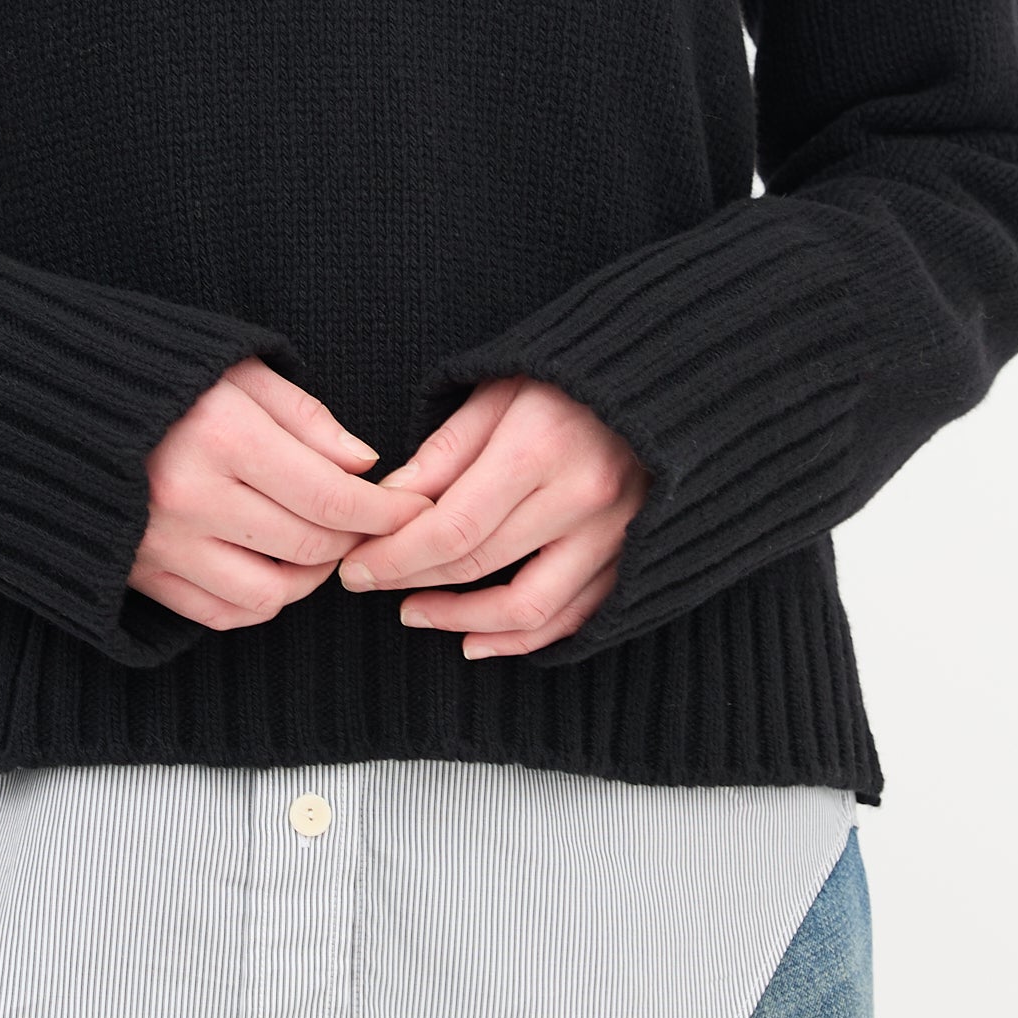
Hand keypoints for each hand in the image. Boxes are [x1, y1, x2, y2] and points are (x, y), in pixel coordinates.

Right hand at [129, 356, 433, 631]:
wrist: (56, 400)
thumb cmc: (161, 375)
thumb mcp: (237, 370)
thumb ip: (307, 419)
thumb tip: (365, 465)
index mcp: (224, 438)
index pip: (332, 499)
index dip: (385, 512)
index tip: (412, 511)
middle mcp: (192, 498)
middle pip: (308, 549)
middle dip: (355, 542)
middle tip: (370, 525)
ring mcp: (162, 544)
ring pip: (269, 595)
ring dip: (310, 580)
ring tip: (321, 548)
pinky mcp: (140, 574)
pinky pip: (220, 614)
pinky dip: (260, 602)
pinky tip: (272, 570)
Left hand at [334, 375, 648, 657]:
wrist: (661, 379)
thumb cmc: (568, 378)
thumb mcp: (498, 391)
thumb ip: (444, 452)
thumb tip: (387, 504)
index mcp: (539, 448)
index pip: (451, 526)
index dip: (395, 556)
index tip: (356, 566)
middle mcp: (582, 499)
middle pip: (479, 565)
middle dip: (411, 581)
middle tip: (370, 583)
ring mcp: (615, 535)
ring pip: (528, 609)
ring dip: (461, 622)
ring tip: (415, 614)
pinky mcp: (632, 557)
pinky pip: (573, 618)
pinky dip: (522, 639)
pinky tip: (477, 639)